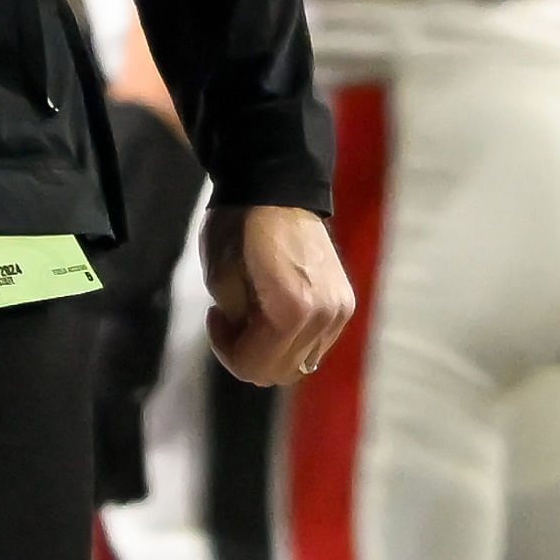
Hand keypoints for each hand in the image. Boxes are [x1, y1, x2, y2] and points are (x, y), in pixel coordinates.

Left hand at [201, 203, 353, 385]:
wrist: (276, 187)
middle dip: (247, 353)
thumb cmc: (238, 227)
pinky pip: (315, 344)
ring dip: (271, 348)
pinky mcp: (345, 304)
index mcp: (292, 312)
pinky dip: (291, 339)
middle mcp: (324, 318)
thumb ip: (237, 326)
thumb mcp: (220, 280)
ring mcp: (340, 312)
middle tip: (229, 318)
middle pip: (280, 372)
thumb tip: (250, 345)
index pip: (255, 366)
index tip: (214, 317)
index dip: (225, 350)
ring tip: (253, 312)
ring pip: (300, 363)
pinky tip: (274, 309)